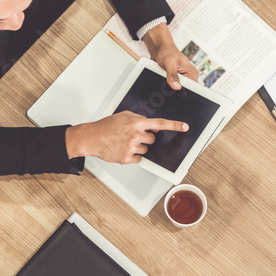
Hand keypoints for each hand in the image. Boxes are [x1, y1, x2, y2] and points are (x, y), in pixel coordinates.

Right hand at [66, 111, 187, 162]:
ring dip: (139, 147)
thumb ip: (139, 119)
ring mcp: (132, 147)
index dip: (174, 125)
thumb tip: (152, 126)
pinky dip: (133, 156)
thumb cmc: (106, 127)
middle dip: (146, 138)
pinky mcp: (128, 158)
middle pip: (153, 140)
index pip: (160, 124)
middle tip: (132, 136)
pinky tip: (123, 149)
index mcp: (136, 123)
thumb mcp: (124, 116)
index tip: (185, 127)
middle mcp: (135, 135)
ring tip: (125, 142)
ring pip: (146, 150)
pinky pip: (139, 158)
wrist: (91, 138)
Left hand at [142, 23, 199, 90]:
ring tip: (165, 76)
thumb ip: (173, 75)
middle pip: (184, 91)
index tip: (173, 86)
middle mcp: (190, 77)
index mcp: (192, 74)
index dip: (182, 90)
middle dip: (174, 88)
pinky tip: (164, 78)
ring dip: (169, 86)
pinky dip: (167, 84)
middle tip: (167, 78)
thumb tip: (176, 87)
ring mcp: (184, 79)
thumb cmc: (166, 51)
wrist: (160, 49)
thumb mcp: (169, 62)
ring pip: (177, 90)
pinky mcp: (178, 80)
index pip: (191, 89)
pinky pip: (173, 87)